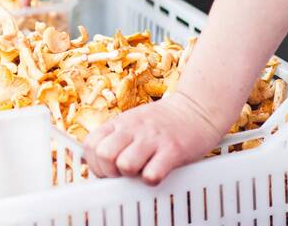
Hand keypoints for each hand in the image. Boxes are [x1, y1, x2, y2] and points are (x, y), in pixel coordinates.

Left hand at [83, 92, 224, 184]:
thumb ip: (114, 138)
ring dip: (131, 176)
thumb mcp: (131, 122)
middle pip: (104, 155)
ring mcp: (153, 138)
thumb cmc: (162, 122)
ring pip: (125, 165)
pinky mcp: (173, 149)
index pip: (91, 145)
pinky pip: (152, 174)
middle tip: (122, 174)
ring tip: (141, 171)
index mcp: (120, 122)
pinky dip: (152, 179)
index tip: (106, 170)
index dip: (94, 164)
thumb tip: (91, 162)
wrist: (196, 108)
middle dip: (110, 172)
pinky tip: (158, 172)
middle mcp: (133, 128)